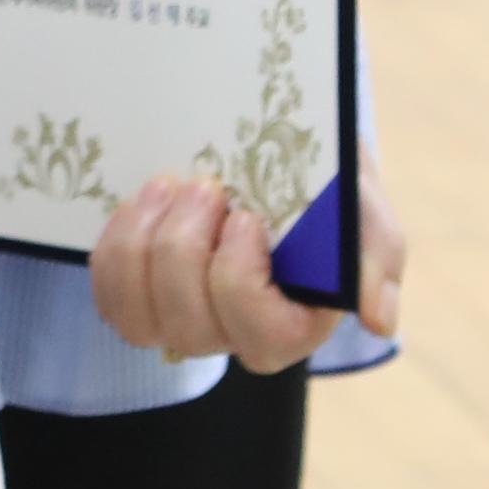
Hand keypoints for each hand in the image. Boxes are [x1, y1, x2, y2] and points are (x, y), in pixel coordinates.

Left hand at [91, 146, 401, 369]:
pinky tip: (144, 200)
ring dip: (142, 244)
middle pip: (189, 327)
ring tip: (167, 185)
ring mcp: (179, 317)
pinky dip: (116, 243)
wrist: (272, 151)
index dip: (239, 282)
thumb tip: (380, 319)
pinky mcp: (138, 292)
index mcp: (292, 325)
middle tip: (204, 186)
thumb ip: (376, 260)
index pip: (260, 337)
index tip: (247, 218)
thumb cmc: (325, 188)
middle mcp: (231, 333)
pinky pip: (108, 292)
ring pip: (137, 316)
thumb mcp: (364, 212)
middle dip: (184, 249)